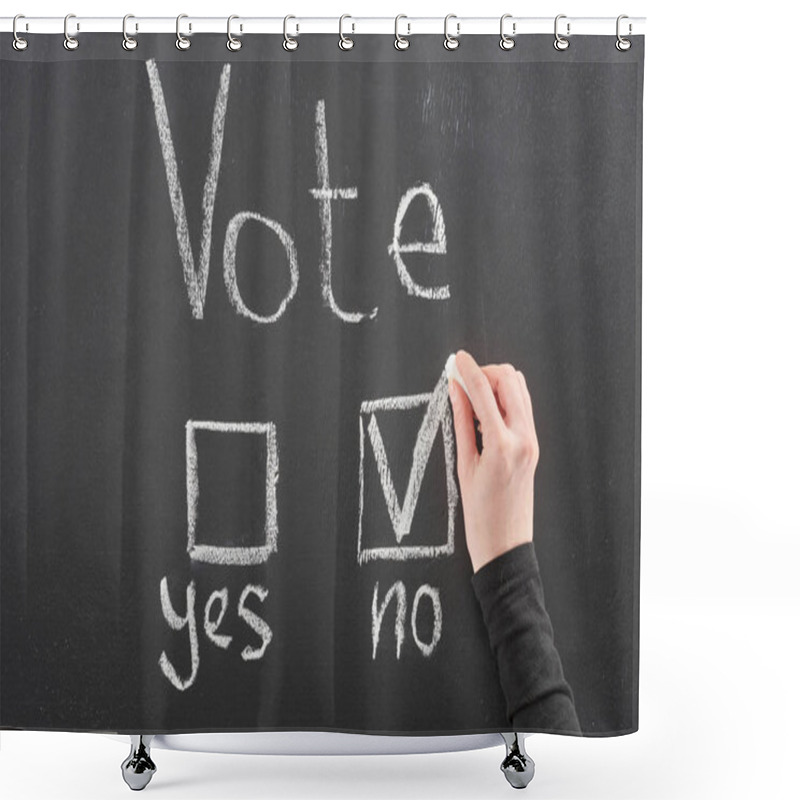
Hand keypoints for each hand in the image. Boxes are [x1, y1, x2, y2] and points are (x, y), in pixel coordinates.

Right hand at [448, 349, 538, 572]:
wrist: (505, 544)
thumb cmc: (480, 514)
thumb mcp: (463, 465)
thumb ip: (462, 421)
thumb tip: (456, 389)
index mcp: (502, 444)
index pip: (484, 392)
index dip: (469, 370)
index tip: (457, 358)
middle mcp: (524, 438)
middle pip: (510, 381)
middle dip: (486, 373)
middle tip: (463, 380)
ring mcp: (532, 441)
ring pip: (520, 390)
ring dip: (497, 384)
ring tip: (472, 396)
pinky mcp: (534, 445)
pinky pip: (522, 408)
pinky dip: (504, 400)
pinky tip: (485, 411)